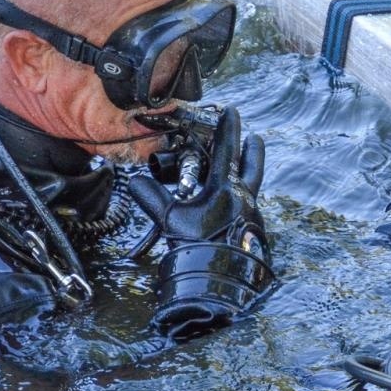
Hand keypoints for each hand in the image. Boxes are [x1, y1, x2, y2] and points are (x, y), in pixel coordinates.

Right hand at [128, 107, 271, 338]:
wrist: (222, 279)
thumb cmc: (197, 247)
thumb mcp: (170, 221)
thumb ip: (152, 198)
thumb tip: (134, 180)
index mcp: (225, 188)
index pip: (225, 150)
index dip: (227, 128)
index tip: (232, 111)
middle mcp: (244, 197)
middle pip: (251, 166)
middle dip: (252, 150)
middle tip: (255, 137)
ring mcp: (252, 214)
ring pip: (251, 187)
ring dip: (247, 175)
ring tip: (242, 170)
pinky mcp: (253, 230)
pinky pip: (247, 206)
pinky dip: (241, 198)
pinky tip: (235, 205)